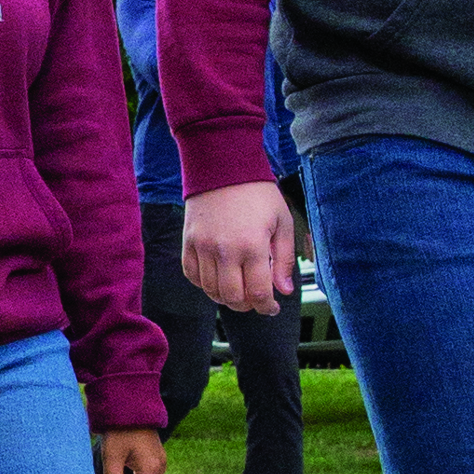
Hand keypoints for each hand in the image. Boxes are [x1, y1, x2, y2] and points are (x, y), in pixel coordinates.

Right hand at [182, 178, 297, 311]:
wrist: (223, 166)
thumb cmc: (257, 192)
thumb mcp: (282, 222)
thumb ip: (283, 259)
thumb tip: (284, 290)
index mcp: (252, 246)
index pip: (258, 293)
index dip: (266, 307)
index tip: (271, 307)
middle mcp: (225, 250)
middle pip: (232, 298)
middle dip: (247, 306)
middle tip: (254, 300)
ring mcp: (203, 247)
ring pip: (211, 291)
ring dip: (226, 297)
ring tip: (237, 289)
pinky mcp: (188, 242)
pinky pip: (192, 276)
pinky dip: (204, 284)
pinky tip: (217, 278)